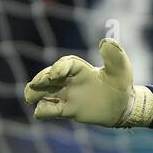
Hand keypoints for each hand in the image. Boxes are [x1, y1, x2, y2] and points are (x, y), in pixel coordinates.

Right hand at [25, 38, 152, 126]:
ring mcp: (67, 95)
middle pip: (50, 76)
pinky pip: (52, 109)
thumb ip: (114, 56)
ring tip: (29, 98)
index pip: (66, 64)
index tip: (56, 74)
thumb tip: (107, 41)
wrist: (123, 105)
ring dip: (35, 93)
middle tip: (36, 84)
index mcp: (81, 68)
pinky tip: (40, 112)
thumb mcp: (122, 69)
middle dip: (41, 78)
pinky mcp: (67, 110)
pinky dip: (44, 110)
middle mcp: (70, 80)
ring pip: (45, 92)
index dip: (59, 67)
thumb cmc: (121, 83)